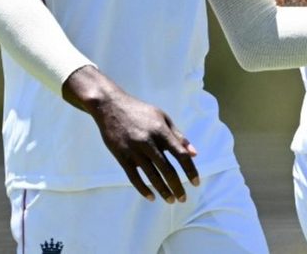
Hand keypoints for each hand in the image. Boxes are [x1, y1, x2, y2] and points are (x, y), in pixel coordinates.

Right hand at [63, 67, 198, 202]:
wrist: (111, 106)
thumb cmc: (141, 112)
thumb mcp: (163, 118)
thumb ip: (178, 136)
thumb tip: (194, 154)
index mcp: (161, 132)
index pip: (180, 155)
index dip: (190, 170)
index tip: (196, 182)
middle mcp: (148, 142)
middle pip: (167, 169)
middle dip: (177, 186)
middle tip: (183, 198)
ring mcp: (133, 150)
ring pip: (151, 175)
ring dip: (162, 190)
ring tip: (171, 200)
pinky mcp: (121, 156)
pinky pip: (133, 176)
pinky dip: (142, 188)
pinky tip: (151, 197)